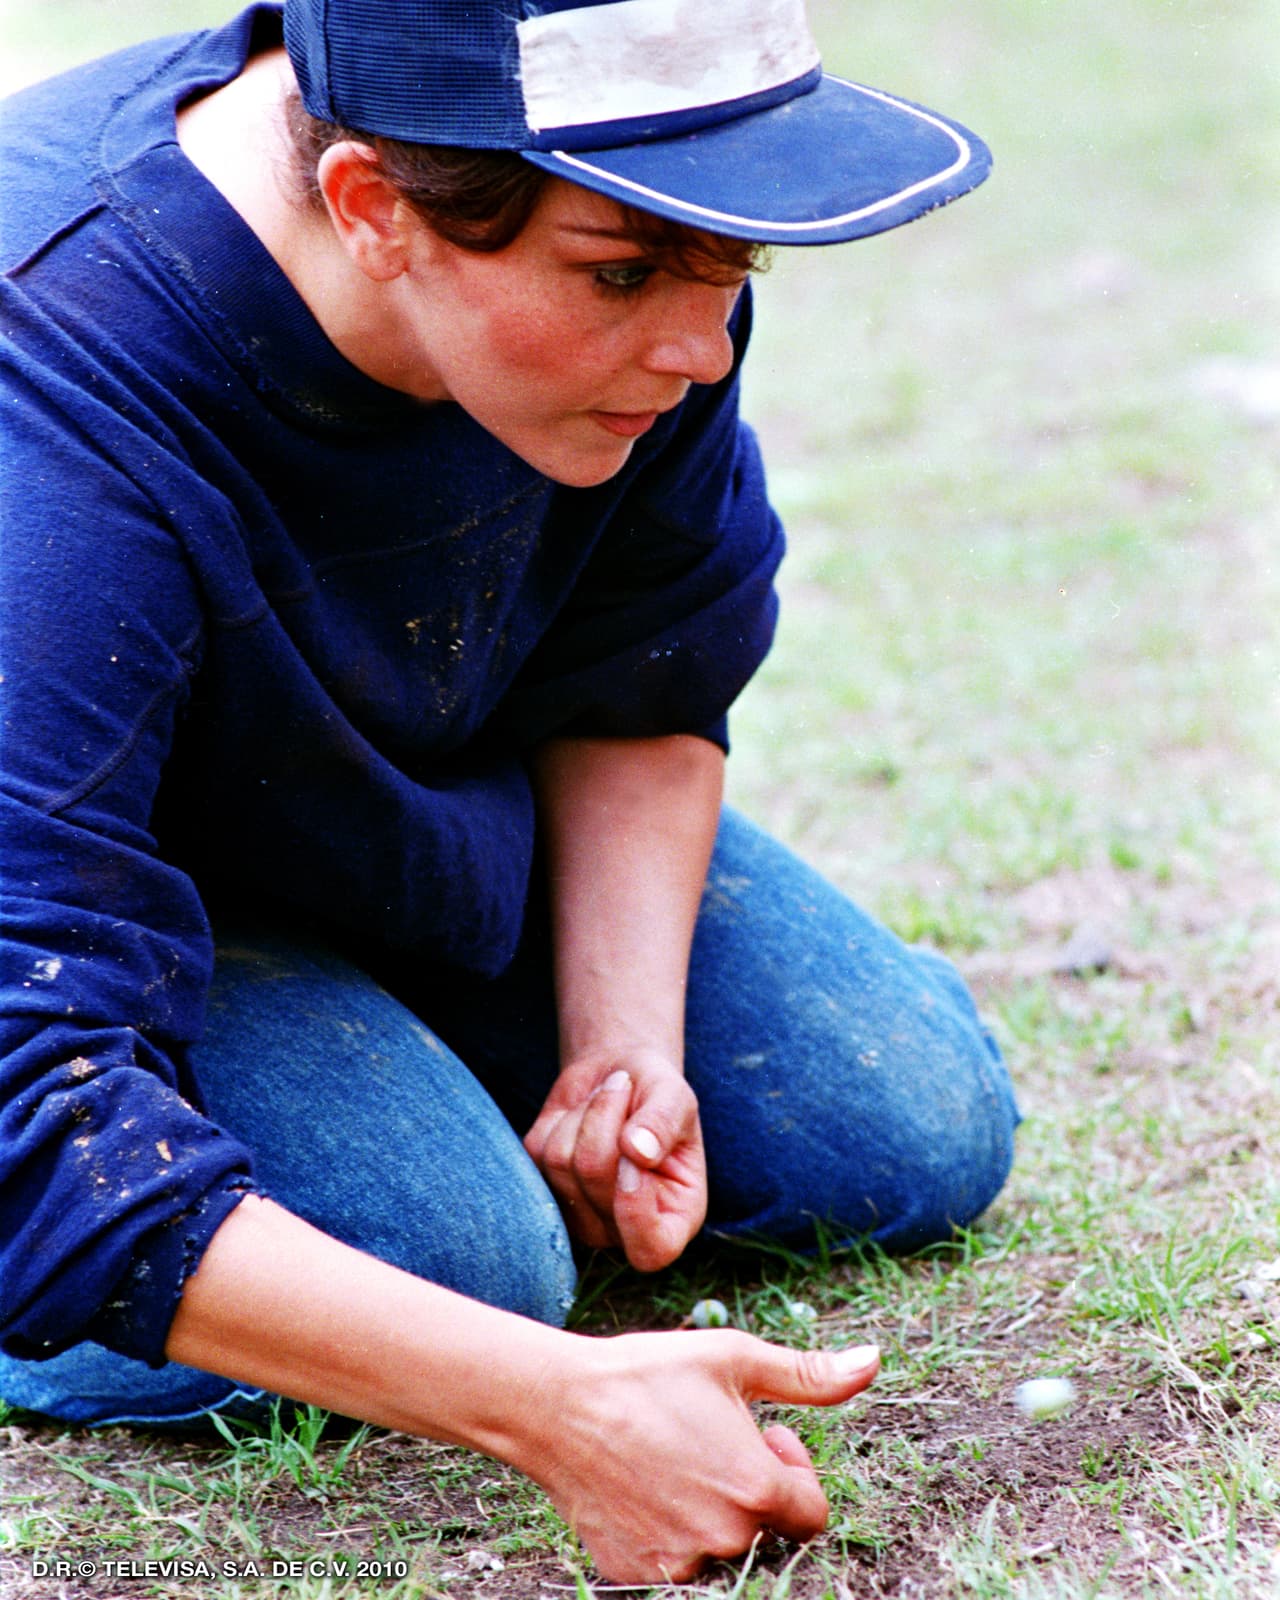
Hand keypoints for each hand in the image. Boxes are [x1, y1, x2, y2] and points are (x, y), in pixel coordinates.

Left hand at [523, 1049, 706, 1270]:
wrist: (622, 1074)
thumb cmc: (657, 1092)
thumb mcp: (675, 1097)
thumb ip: (663, 1123)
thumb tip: (637, 1151)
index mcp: (673, 1218)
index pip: (652, 1250)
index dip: (635, 1210)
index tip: (634, 1156)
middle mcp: (623, 1228)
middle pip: (594, 1181)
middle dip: (606, 1119)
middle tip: (624, 1084)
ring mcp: (580, 1214)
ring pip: (562, 1163)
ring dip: (585, 1113)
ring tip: (609, 1096)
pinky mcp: (545, 1189)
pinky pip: (539, 1150)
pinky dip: (561, 1118)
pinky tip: (584, 1112)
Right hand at [523, 1330, 880, 1583]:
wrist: (556, 1405)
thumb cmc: (648, 1374)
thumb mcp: (734, 1359)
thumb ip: (809, 1374)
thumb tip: (874, 1362)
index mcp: (756, 1489)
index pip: (812, 1511)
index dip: (791, 1470)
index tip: (759, 1437)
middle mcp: (724, 1538)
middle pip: (766, 1529)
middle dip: (752, 1488)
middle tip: (711, 1441)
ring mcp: (678, 1564)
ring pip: (721, 1547)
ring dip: (713, 1510)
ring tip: (675, 1459)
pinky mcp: (637, 1575)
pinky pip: (676, 1563)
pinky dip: (670, 1530)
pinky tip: (643, 1484)